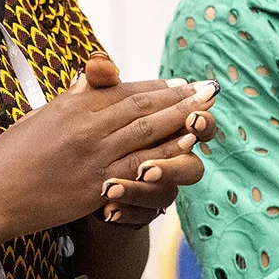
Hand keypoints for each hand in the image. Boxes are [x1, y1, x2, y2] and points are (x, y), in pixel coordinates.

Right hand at [0, 53, 216, 242]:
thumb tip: (89, 79)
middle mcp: (87, 126)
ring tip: (208, 113)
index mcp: (73, 106)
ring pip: (148, 133)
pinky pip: (140, 166)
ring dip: (182, 120)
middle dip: (180, 98)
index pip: (124, 91)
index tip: (181, 84)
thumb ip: (70, 100)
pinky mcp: (97, 184)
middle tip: (208, 91)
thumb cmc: (9, 158)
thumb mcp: (39, 118)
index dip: (157, 88)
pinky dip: (166, 154)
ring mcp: (94, 155)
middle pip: (143, 108)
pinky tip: (187, 147)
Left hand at [90, 59, 218, 225]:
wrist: (75, 172)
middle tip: (148, 169)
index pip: (199, 124)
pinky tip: (106, 210)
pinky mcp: (138, 211)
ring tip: (112, 188)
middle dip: (170, 167)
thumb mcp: (96, 107)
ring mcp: (158, 189)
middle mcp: (172, 161)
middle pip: (191, 169)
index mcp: (170, 130)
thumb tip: (98, 62)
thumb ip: (102, 85)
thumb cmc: (96, 132)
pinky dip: (123, 211)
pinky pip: (139, 217)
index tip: (193, 119)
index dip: (202, 123)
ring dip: (140, 192)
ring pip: (165, 196)